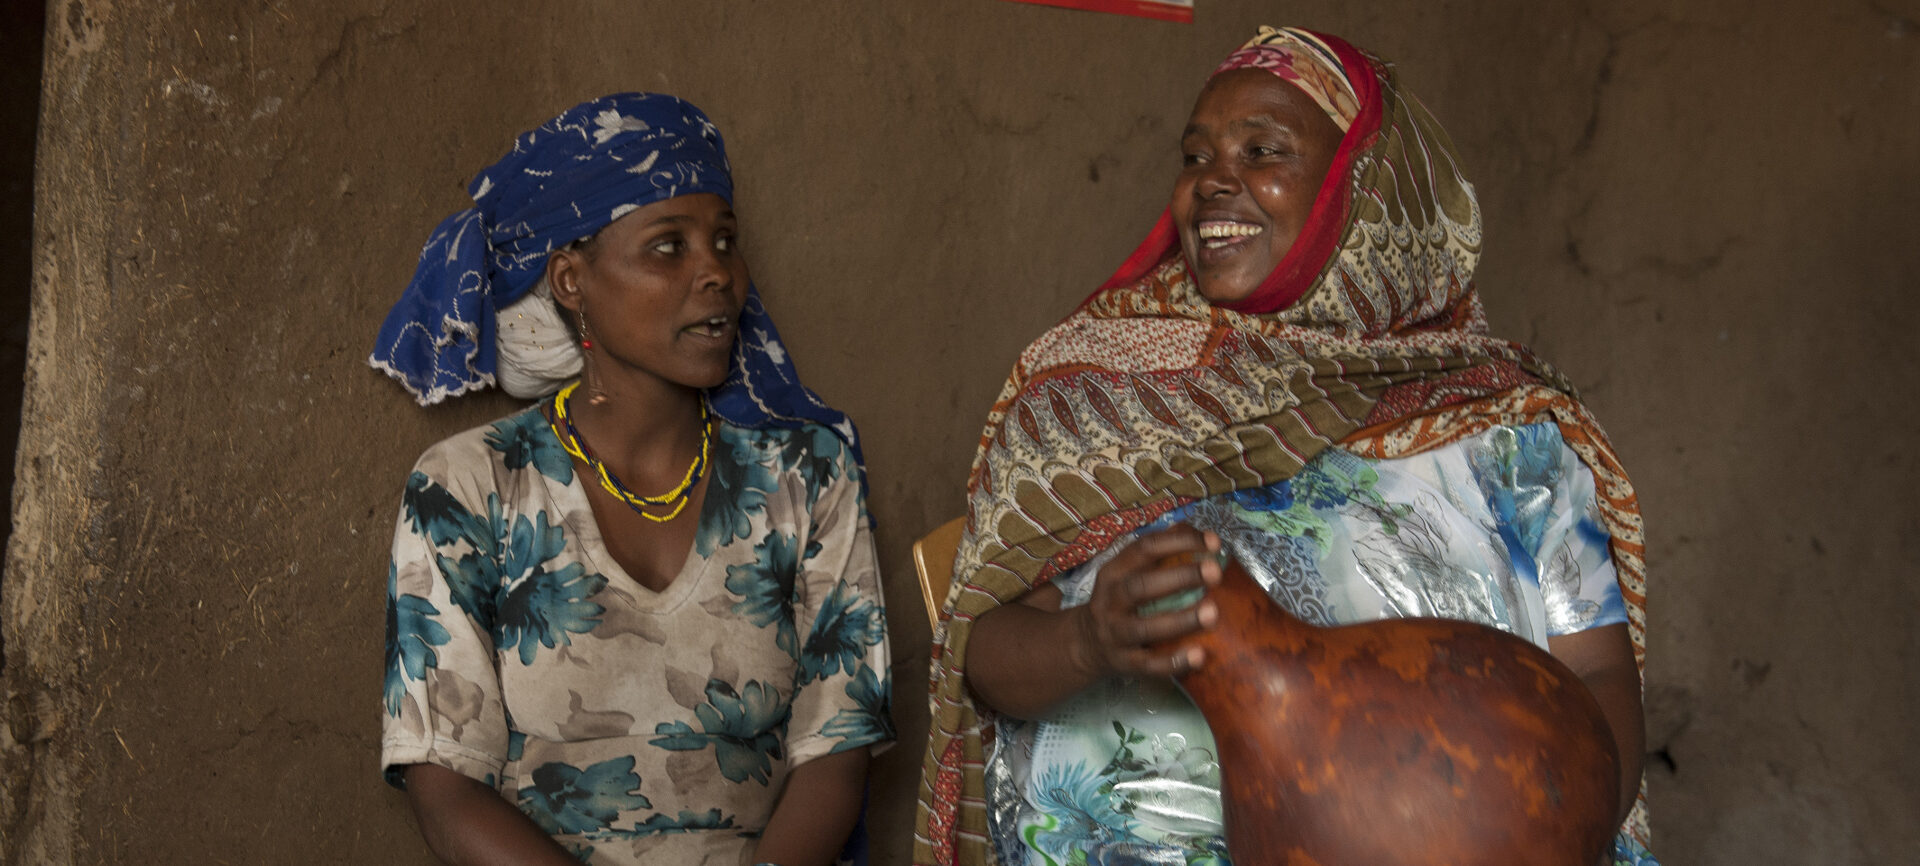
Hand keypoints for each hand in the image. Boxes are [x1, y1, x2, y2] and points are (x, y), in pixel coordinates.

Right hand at [1067, 524, 1222, 678]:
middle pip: (1141, 586)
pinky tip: (1200, 656)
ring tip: (1213, 613)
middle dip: (1180, 577)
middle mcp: (1110, 600)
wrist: (1085, 644)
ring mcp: (1115, 633)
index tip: (1214, 542)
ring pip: (1145, 628)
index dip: (1179, 542)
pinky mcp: (1123, 663)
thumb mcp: (1127, 573)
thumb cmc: (1119, 602)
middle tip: (1215, 572)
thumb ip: (1156, 554)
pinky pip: (1149, 665)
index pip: (1145, 549)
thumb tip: (1193, 528)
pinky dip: (1173, 662)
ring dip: (1180, 620)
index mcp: (1114, 572)